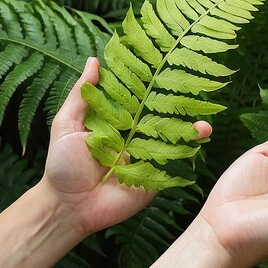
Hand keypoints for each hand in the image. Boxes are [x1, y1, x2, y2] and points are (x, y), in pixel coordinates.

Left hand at [39, 57, 211, 235]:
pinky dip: (187, 155)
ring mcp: (145, 159)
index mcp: (116, 123)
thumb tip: (95, 61)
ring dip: (190, 132)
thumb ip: (81, 95)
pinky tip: (199, 144)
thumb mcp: (66, 125)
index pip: (138, 100)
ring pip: (172, 142)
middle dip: (179, 109)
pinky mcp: (151, 179)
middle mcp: (134, 138)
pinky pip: (171, 167)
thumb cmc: (62, 165)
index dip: (152, 86)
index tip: (167, 69)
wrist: (68, 206)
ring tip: (205, 124)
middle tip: (196, 93)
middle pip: (160, 120)